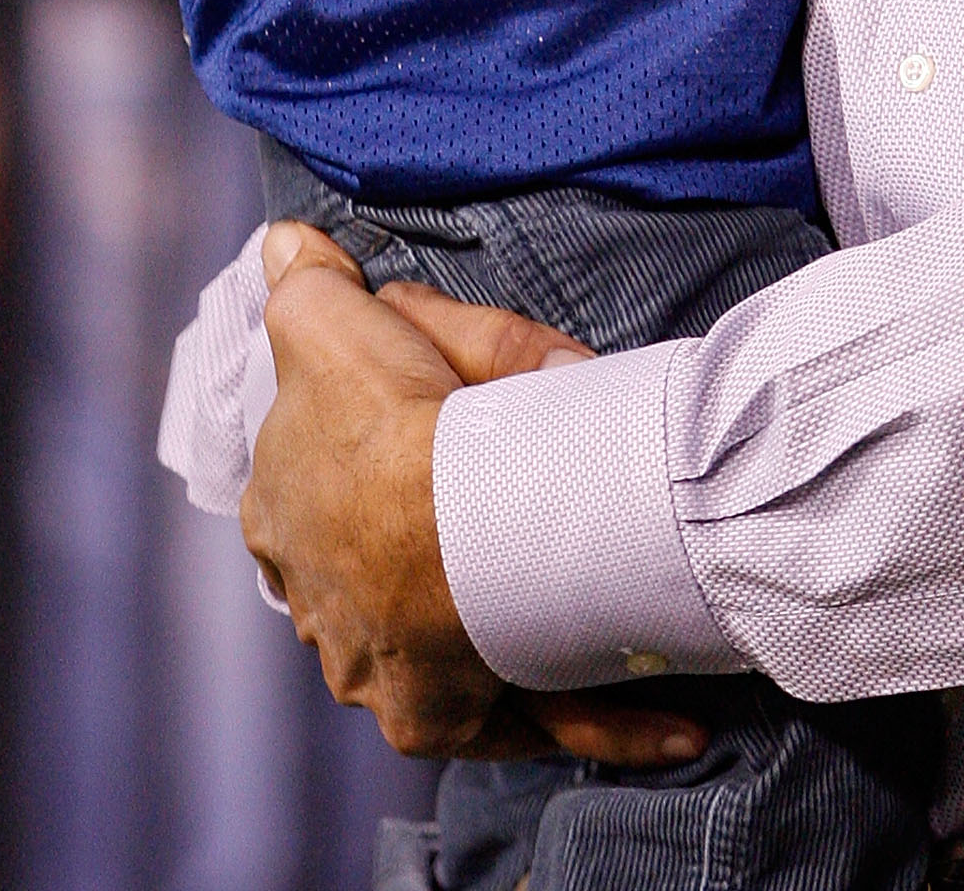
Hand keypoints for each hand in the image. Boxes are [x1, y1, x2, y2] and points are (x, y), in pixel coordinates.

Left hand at [243, 223, 708, 768]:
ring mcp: (377, 671)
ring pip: (445, 654)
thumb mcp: (340, 324)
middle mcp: (317, 607)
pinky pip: (531, 721)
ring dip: (501, 641)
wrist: (444, 517)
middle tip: (506, 536)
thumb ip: (313, 283)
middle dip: (420, 567)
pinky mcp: (444, 717)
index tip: (408, 457)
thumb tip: (287, 240)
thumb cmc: (396, 417)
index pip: (315, 496)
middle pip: (375, 579)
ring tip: (582, 616)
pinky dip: (607, 719)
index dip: (358, 469)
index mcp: (287, 513)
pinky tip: (676, 722)